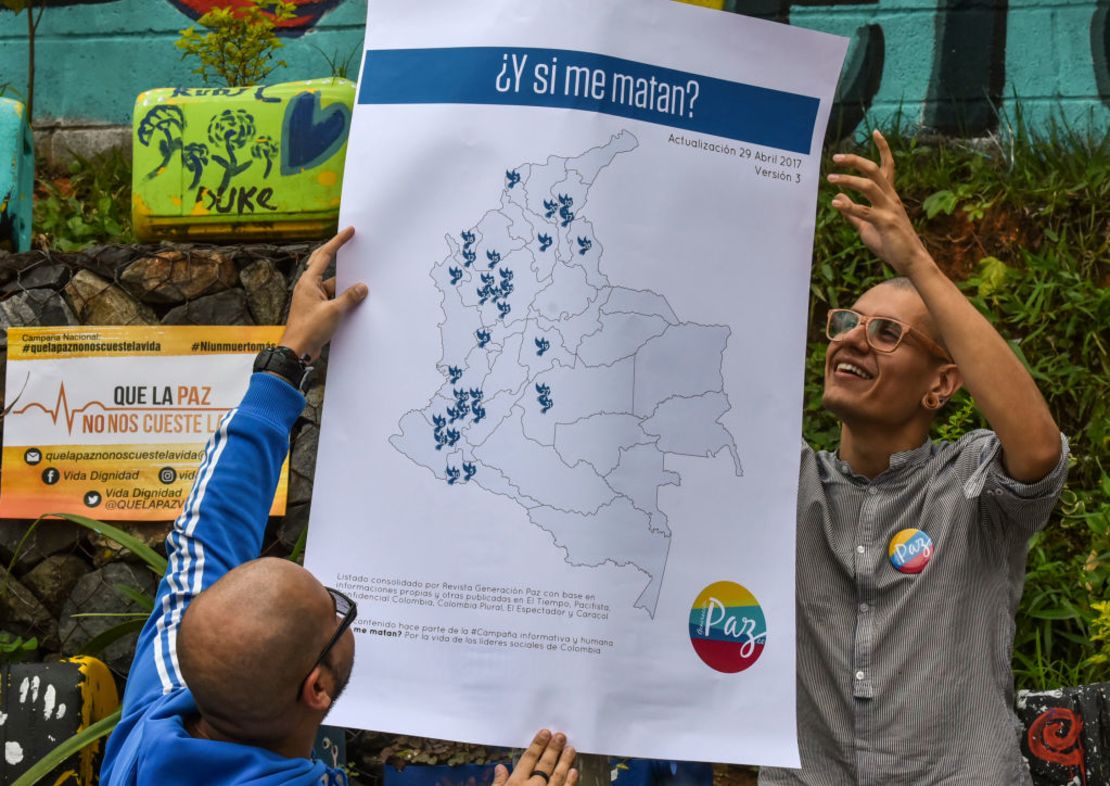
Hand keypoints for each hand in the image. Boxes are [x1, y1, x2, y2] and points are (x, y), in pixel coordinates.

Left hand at [280, 226, 367, 360]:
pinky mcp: (317, 310)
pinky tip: (354, 302)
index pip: (324, 255)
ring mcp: (312, 299)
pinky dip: (343, 299)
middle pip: (325, 265)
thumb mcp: (334, 311)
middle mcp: (309, 287)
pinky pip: (332, 298)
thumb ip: (349, 297)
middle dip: (339, 256)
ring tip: (360, 286)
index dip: (338, 242)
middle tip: (352, 247)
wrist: (297, 350)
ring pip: (332, 285)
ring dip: (345, 286)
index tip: (349, 232)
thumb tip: (361, 287)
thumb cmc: (309, 329)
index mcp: (308, 282)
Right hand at [493, 729, 577, 785]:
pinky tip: (574, 771)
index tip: (545, 733)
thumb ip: (498, 783)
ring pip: (557, 775)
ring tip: (570, 749)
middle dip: (553, 748)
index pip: (528, 759)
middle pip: (545, 764)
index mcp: (516, 784)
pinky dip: (570, 781)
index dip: (537, 745)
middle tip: (560, 736)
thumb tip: (499, 768)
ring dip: (564, 761)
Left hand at [827, 130, 932, 276]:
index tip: (875, 132)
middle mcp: (891, 198)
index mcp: (889, 196)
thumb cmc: (890, 243)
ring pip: (869, 186)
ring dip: (848, 180)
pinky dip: (849, 206)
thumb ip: (852, 212)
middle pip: (874, 171)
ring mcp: (890, 209)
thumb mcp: (867, 226)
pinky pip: (865, 211)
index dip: (883, 148)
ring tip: (831, 179)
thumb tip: (838, 196)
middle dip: (855, 161)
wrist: (910, 261)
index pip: (887, 166)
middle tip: (836, 158)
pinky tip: (835, 204)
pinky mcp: (886, 223)